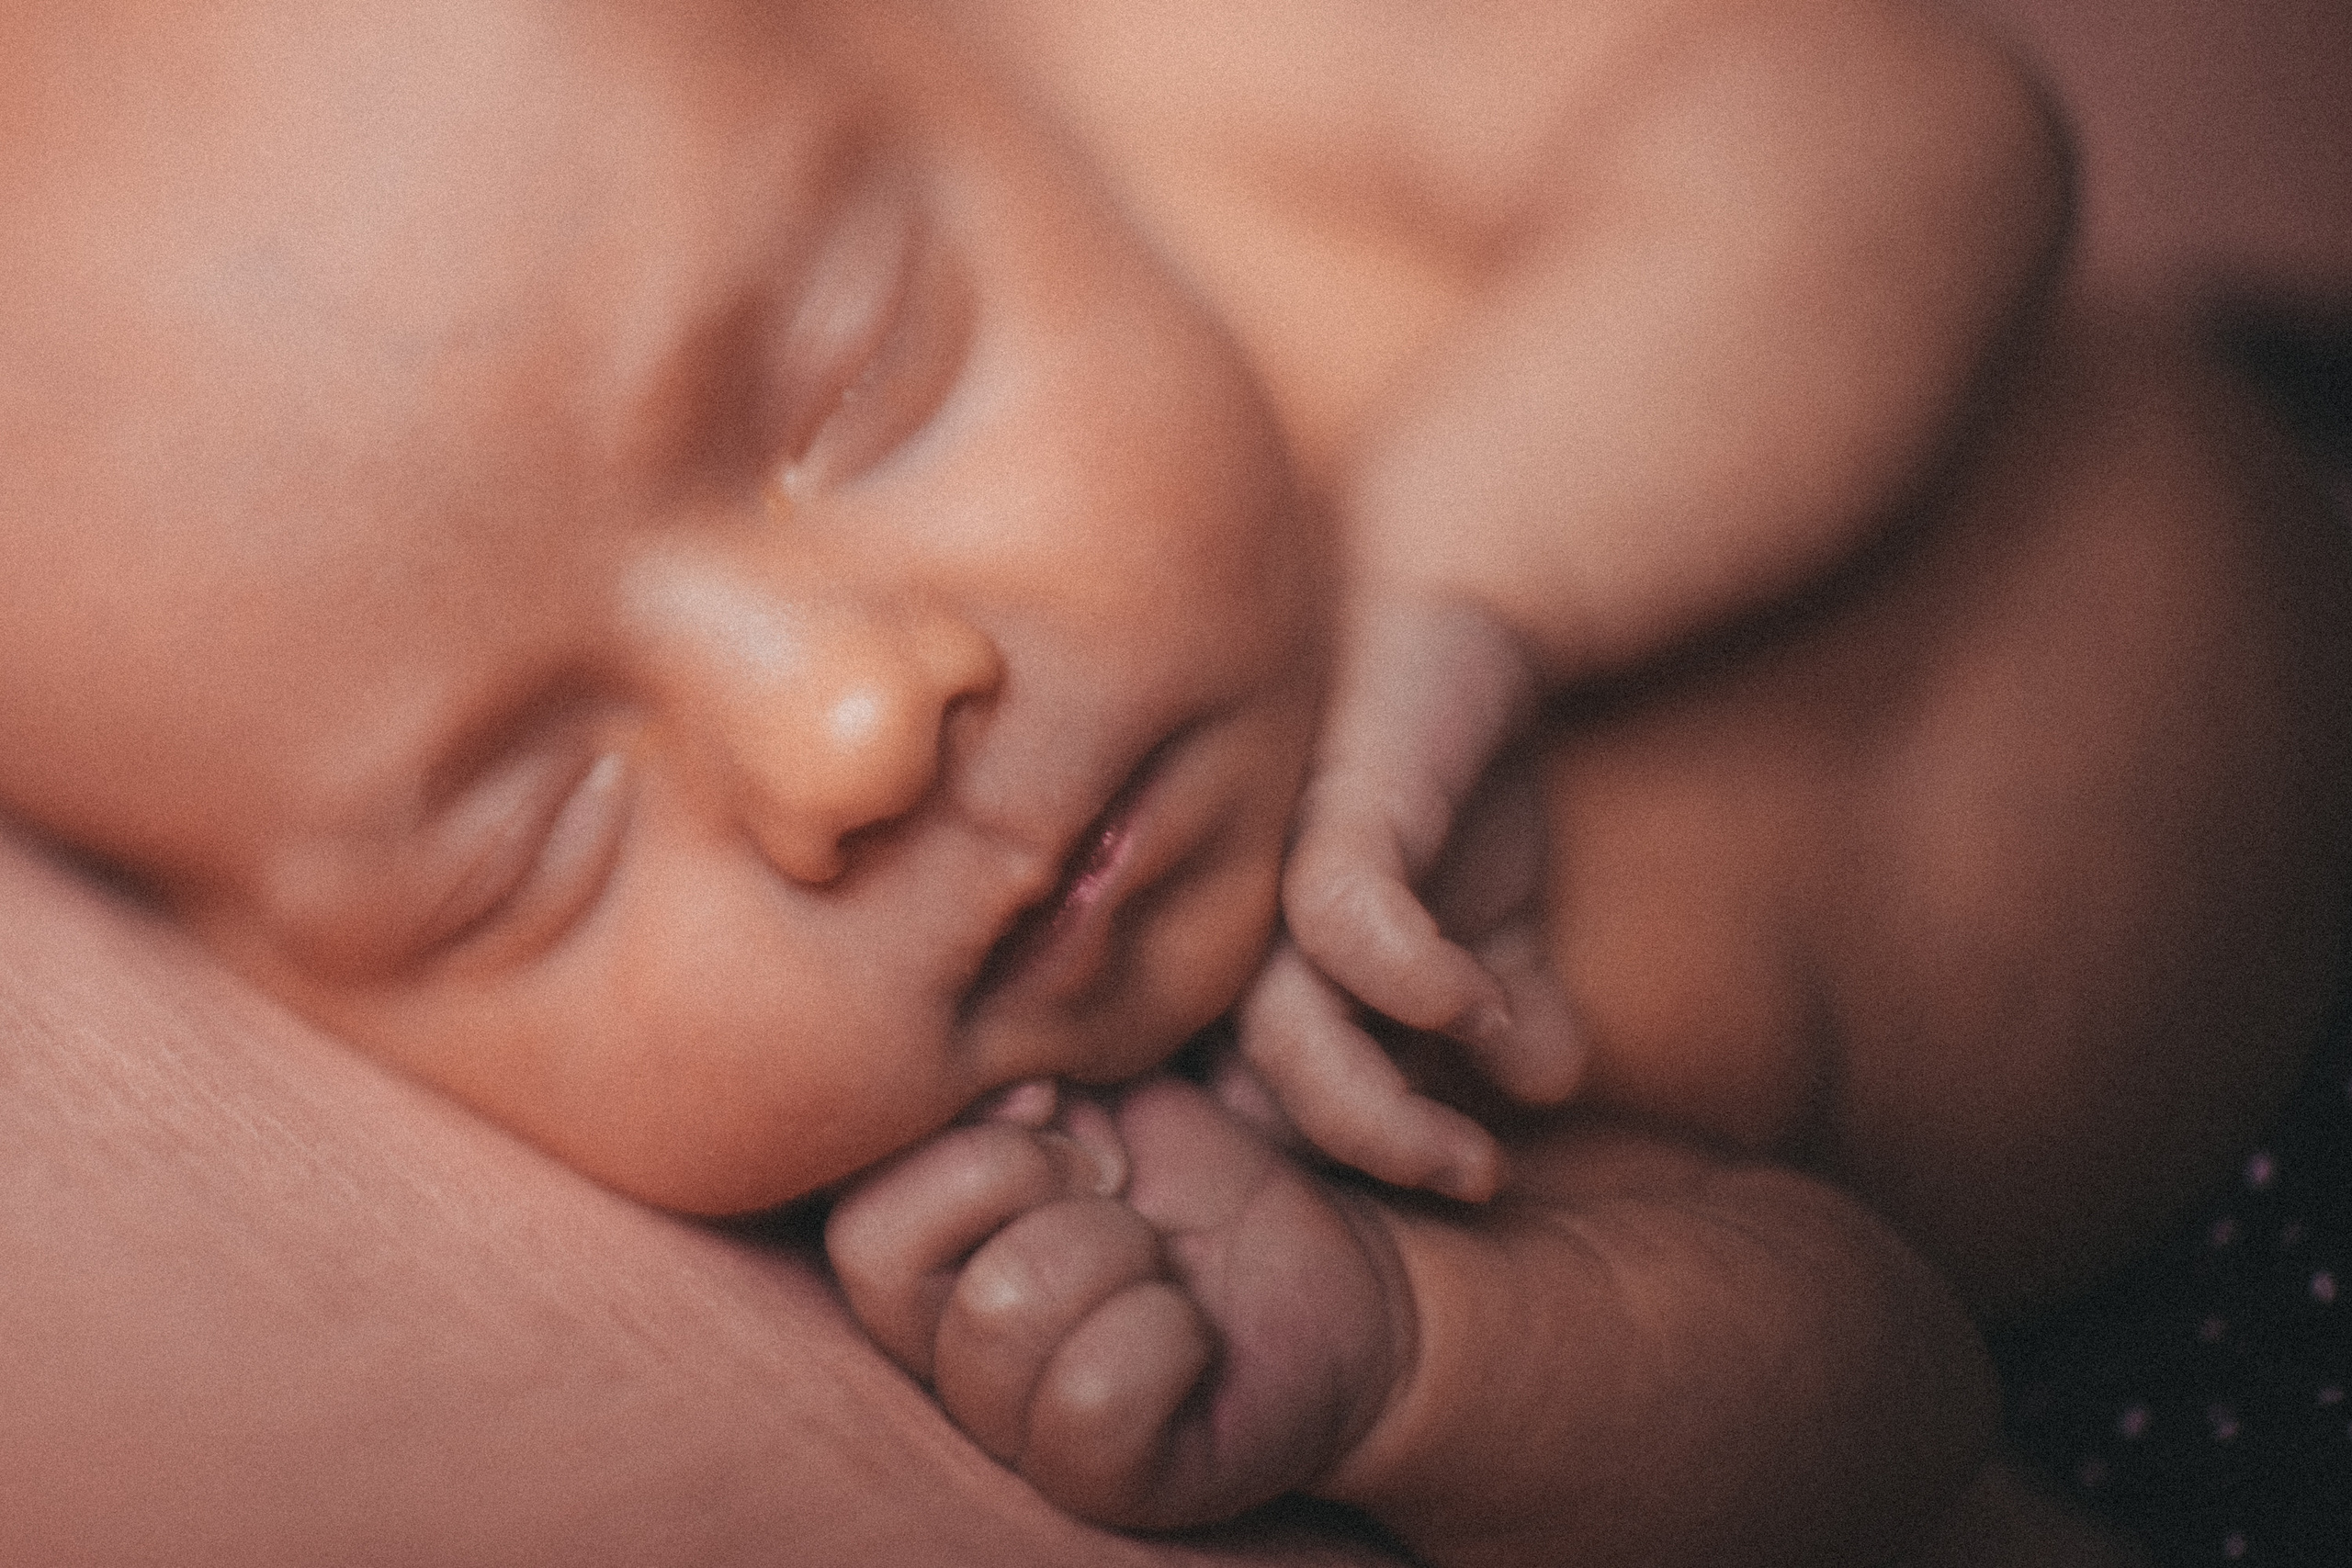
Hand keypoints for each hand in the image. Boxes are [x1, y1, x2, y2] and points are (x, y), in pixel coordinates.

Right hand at [825, 1076, 1405, 1531]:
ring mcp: (1014, 1436)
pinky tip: (1193, 1336)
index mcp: (924, 1265)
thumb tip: (1006, 1093)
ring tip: (1160, 1264)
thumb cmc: (1201, 1186)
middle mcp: (941, 1362)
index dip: (969, 1142)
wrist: (1337, 1274)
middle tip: (1118, 1191)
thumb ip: (1018, 1080)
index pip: (852, 1211)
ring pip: (1002, 1313)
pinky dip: (1165, 1338)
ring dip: (1116, 1252)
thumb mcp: (1105, 1097)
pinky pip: (1090, 1400)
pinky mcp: (1103, 1484)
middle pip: (891, 1262)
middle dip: (1034, 1183)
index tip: (1061, 1119)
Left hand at [1236, 596, 1581, 1201]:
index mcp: (1241, 970)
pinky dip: (1411, 983)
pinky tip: (1475, 1009)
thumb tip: (1545, 1086)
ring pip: (1282, 1033)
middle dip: (1353, 1163)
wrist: (1444, 595)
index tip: (1429, 1198)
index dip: (1333, 1171)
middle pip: (1249, 1093)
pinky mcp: (1327, 804)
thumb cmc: (1441, 769)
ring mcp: (1264, 867)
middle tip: (1462, 1186)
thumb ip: (1502, 1003)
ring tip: (1473, 1162)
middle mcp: (1227, 927)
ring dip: (1378, 1113)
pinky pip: (1342, 922)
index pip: (1248, 1111)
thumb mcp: (1484, 907)